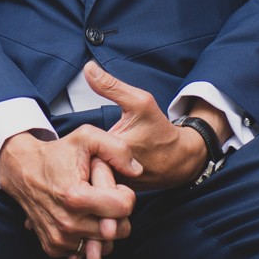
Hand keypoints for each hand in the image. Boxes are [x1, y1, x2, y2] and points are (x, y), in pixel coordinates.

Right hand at [0, 127, 138, 258]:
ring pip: (105, 244)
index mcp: (76, 197)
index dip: (125, 195)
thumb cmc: (55, 154)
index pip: (124, 208)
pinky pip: (86, 251)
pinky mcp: (53, 247)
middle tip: (103, 198)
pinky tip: (79, 218)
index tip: (113, 187)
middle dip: (117, 214)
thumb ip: (116, 148)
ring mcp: (59, 239)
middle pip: (119, 230)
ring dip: (103, 227)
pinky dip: (88, 237)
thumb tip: (137, 170)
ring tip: (91, 207)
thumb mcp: (85, 137)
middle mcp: (67, 223)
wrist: (21, 170)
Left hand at [81, 61, 208, 189]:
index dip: (79, 141)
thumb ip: (112, 86)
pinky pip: (99, 183)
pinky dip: (97, 174)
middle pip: (84, 163)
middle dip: (82, 153)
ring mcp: (117, 186)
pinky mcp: (119, 191)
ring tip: (90, 157)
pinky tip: (98, 165)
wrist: (180, 158)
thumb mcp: (140, 102)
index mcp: (116, 153)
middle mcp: (115, 174)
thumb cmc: (160, 130)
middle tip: (83, 148)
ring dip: (89, 164)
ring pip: (91, 174)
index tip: (82, 137)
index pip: (82, 149)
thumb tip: (88, 68)